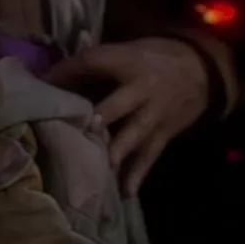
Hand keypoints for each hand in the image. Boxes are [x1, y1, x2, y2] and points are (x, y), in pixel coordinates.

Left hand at [45, 38, 209, 195]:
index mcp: (128, 61)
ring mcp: (154, 114)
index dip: (67, 73)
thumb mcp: (129, 50)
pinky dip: (137, 174)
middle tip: (81, 130)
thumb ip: (98, 64)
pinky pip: (149, 156)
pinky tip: (125, 193)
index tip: (42, 85)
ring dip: (116, 150)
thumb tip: (55, 79)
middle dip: (100, 117)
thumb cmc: (154, 58)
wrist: (203, 69)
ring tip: (100, 167)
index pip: (93, 63)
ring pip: (134, 134)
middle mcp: (142, 88)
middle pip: (118, 103)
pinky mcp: (163, 133)